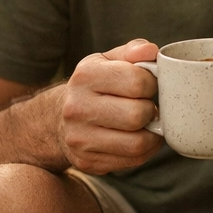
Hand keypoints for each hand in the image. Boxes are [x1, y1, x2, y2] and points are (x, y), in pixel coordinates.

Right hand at [57, 38, 163, 173]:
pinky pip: (133, 160)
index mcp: (86, 76)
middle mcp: (76, 107)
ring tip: (147, 122)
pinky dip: (146, 149)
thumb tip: (151, 51)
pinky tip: (140, 136)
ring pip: (137, 142)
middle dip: (151, 110)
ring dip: (152, 133)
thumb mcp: (110, 60)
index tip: (149, 85)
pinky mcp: (87, 161)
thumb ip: (134, 51)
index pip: (138, 81)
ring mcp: (79, 138)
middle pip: (138, 114)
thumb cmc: (96, 85)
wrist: (60, 118)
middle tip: (148, 105)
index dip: (153, 83)